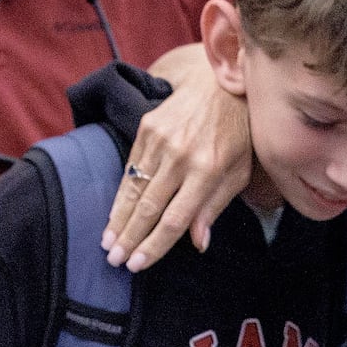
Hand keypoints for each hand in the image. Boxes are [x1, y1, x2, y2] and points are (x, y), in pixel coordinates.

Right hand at [101, 43, 252, 270]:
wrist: (220, 83)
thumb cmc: (237, 133)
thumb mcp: (239, 171)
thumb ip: (215, 207)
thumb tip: (198, 243)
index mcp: (209, 169)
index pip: (175, 218)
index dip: (154, 244)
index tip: (138, 264)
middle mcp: (182, 155)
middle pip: (149, 207)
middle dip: (129, 237)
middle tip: (114, 260)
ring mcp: (161, 139)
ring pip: (134, 188)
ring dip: (119, 219)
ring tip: (107, 242)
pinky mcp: (147, 127)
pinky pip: (130, 167)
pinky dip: (121, 193)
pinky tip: (114, 212)